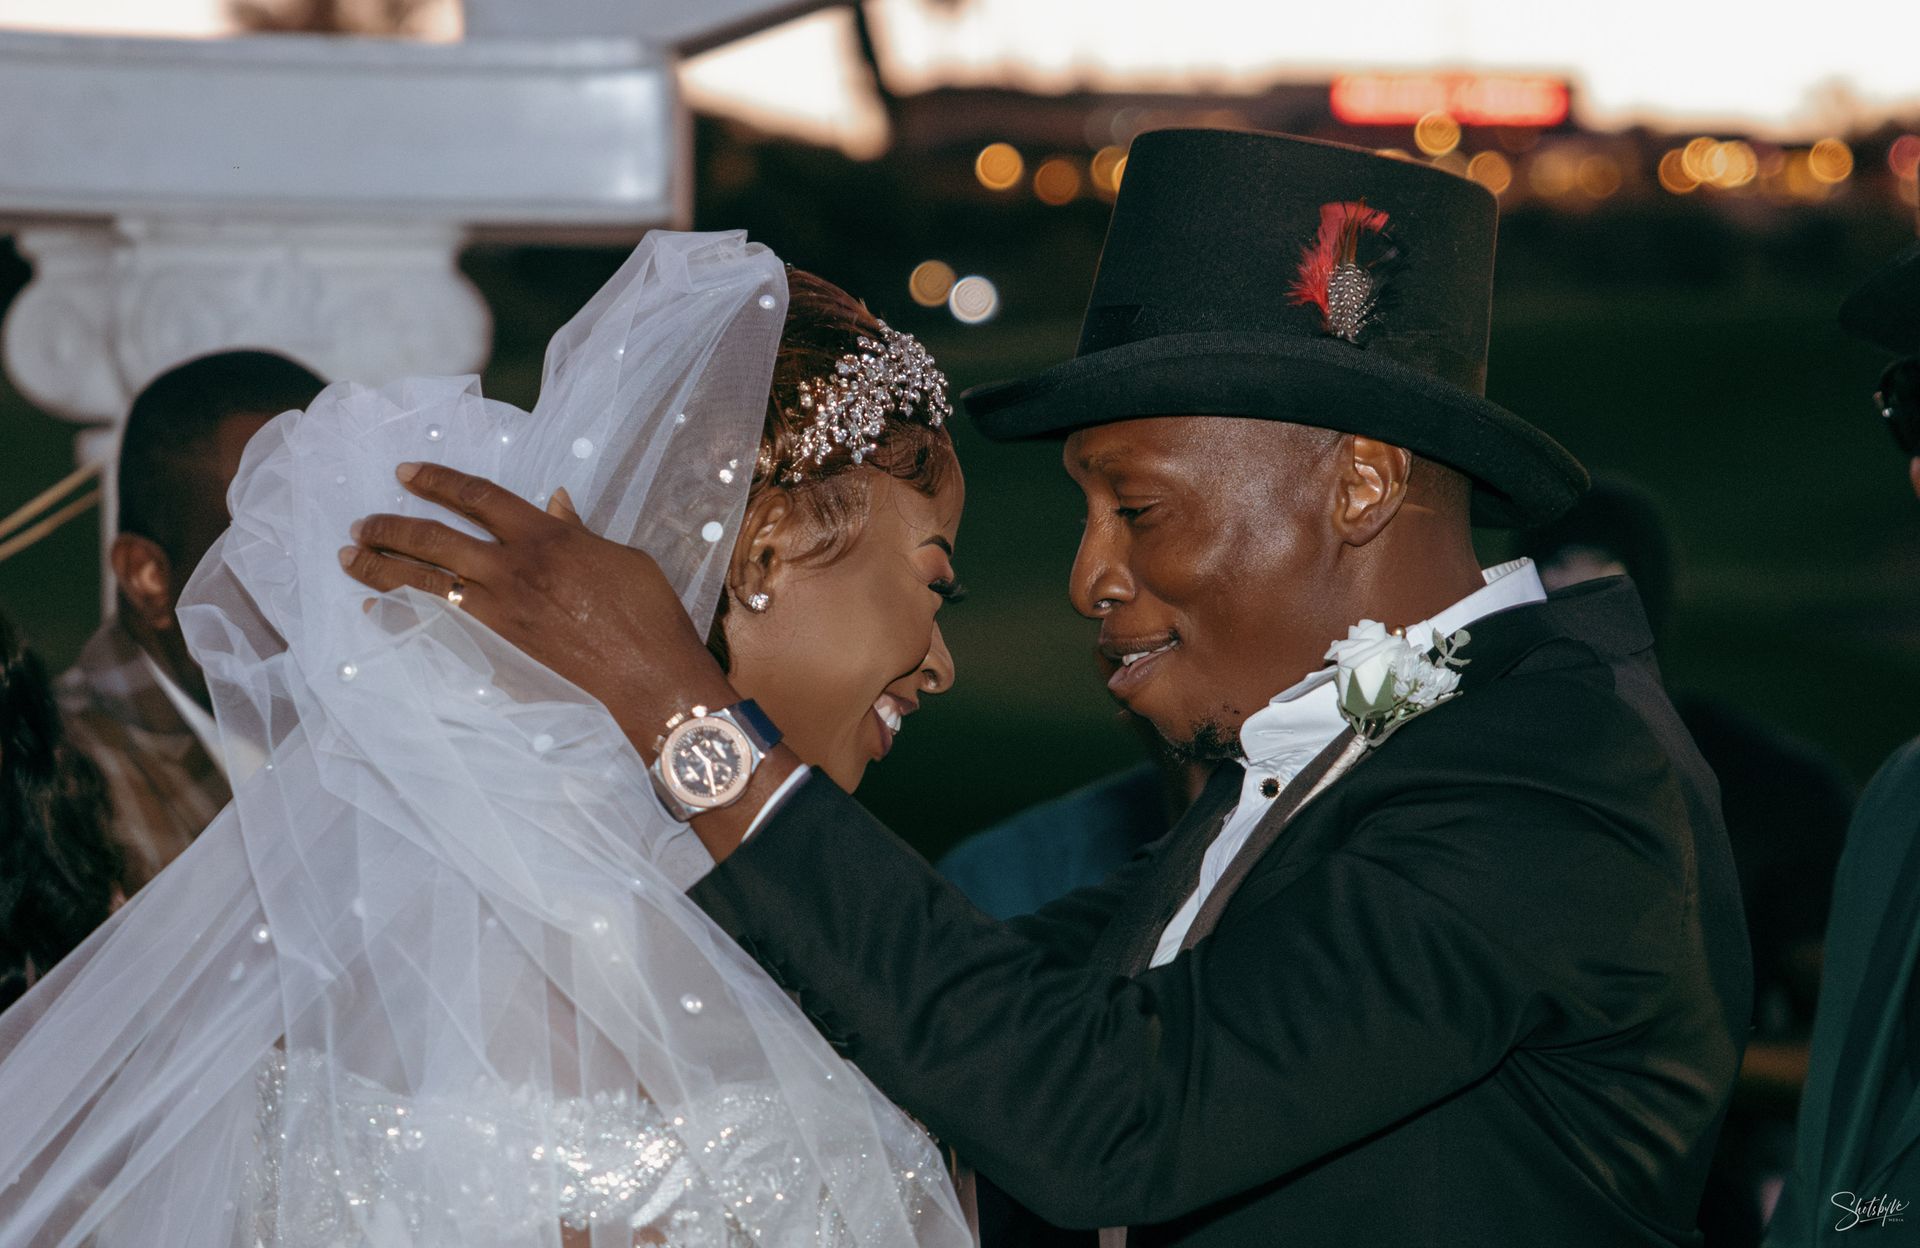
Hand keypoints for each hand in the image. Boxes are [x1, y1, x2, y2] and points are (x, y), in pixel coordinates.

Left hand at [338, 462, 736, 754]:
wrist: (649, 677)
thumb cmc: (648, 614)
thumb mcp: (620, 556)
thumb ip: (578, 530)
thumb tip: (556, 503)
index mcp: (545, 537)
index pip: (477, 495)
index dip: (436, 480)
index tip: (405, 473)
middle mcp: (511, 569)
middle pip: (433, 538)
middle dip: (390, 526)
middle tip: (362, 523)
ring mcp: (498, 612)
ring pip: (423, 581)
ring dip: (381, 567)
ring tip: (351, 557)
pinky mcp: (495, 649)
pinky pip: (433, 628)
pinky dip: (399, 618)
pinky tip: (375, 612)